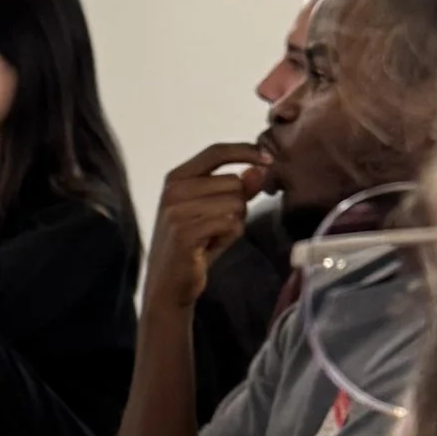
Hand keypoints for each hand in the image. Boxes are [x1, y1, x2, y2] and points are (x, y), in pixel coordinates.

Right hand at [146, 138, 273, 316]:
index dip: (246, 151)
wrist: (168, 284)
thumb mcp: (215, 211)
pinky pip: (230, 223)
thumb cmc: (192, 245)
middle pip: (233, 182)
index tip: (268, 159)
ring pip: (235, 203)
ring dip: (234, 223)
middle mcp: (173, 190)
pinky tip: (211, 247)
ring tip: (212, 237)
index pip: (216, 152)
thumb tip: (260, 169)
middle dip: (238, 205)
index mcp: (176, 177)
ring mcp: (177, 211)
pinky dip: (229, 237)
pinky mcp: (185, 232)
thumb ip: (237, 188)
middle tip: (218, 226)